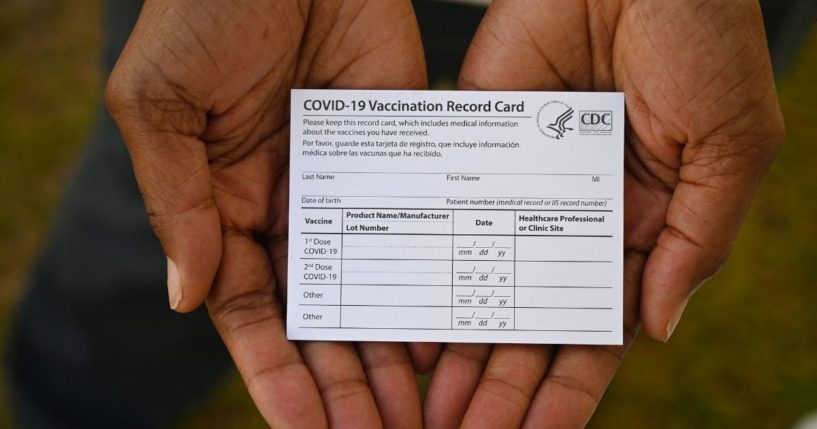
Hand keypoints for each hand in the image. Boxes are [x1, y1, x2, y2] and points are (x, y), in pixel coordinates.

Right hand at [106, 1, 435, 425]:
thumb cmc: (206, 14)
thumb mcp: (162, 106)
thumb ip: (177, 203)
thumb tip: (191, 299)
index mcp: (226, 206)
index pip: (252, 313)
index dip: (276, 374)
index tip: (305, 428)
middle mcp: (292, 210)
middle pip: (320, 317)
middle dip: (343, 382)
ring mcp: (351, 189)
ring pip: (373, 288)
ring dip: (388, 352)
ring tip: (416, 412)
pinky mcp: (401, 156)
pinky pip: (417, 232)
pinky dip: (430, 283)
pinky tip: (447, 335)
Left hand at [424, 0, 783, 426]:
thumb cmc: (701, 41)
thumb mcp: (728, 147)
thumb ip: (694, 241)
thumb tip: (656, 328)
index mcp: (638, 227)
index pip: (596, 328)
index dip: (568, 387)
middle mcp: (571, 218)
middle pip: (529, 320)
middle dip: (502, 383)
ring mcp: (521, 188)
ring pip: (483, 283)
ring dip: (458, 345)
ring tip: (429, 403)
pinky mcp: (478, 147)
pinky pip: (450, 218)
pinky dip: (431, 269)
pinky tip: (408, 320)